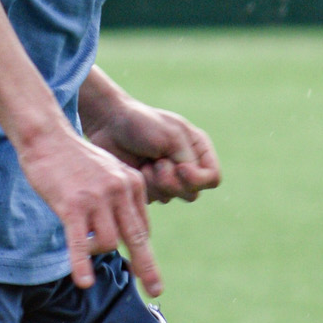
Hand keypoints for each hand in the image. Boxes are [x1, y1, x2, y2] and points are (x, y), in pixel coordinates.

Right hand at [18, 122, 160, 294]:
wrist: (47, 137)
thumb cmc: (74, 158)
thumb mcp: (108, 171)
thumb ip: (120, 197)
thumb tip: (124, 233)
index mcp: (132, 183)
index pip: (142, 226)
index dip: (140, 250)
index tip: (145, 271)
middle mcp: (120, 190)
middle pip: (137, 238)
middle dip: (147, 267)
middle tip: (156, 290)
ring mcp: (97, 198)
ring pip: (109, 242)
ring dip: (96, 252)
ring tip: (83, 248)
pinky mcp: (72, 206)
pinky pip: (80, 242)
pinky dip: (82, 263)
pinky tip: (83, 281)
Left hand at [86, 100, 221, 205]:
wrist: (109, 125)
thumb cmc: (142, 124)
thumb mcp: (171, 136)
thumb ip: (188, 160)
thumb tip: (192, 186)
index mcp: (198, 149)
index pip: (212, 178)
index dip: (198, 179)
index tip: (180, 168)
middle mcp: (187, 166)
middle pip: (193, 193)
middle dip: (173, 181)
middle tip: (157, 163)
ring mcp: (168, 179)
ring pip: (172, 197)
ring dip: (156, 182)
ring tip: (145, 162)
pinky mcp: (150, 187)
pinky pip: (154, 199)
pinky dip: (145, 185)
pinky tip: (137, 168)